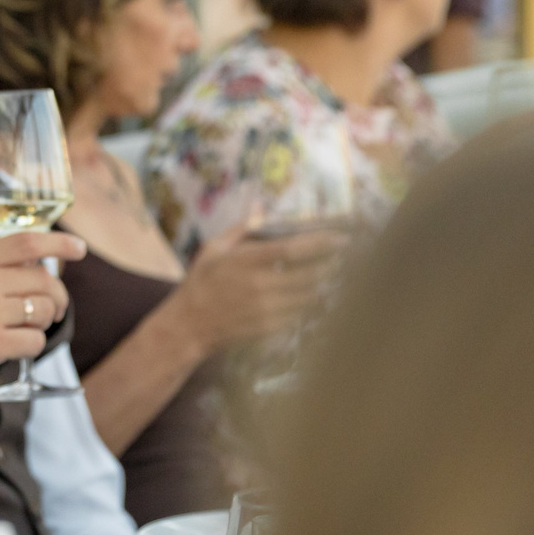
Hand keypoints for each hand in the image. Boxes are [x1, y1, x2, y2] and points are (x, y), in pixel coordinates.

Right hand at [0, 231, 86, 413]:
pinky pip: (35, 341)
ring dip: (42, 324)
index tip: (79, 249)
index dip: (59, 243)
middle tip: (47, 311)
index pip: (25, 242)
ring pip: (43, 311)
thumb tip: (40, 261)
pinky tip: (10, 349)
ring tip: (19, 331)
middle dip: (56, 298)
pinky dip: (30, 347)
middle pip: (44, 280)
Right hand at [170, 226, 341, 351]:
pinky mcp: (271, 327)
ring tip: (334, 274)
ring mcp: (267, 309)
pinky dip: (311, 303)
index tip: (341, 238)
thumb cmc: (200, 282)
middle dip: (332, 264)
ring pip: (310, 295)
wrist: (189, 325)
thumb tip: (262, 207)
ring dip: (325, 284)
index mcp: (246, 261)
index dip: (321, 243)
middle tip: (344, 257)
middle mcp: (260, 285)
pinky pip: (301, 313)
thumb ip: (241, 228)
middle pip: (310, 274)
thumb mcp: (213, 249)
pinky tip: (314, 295)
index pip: (293, 249)